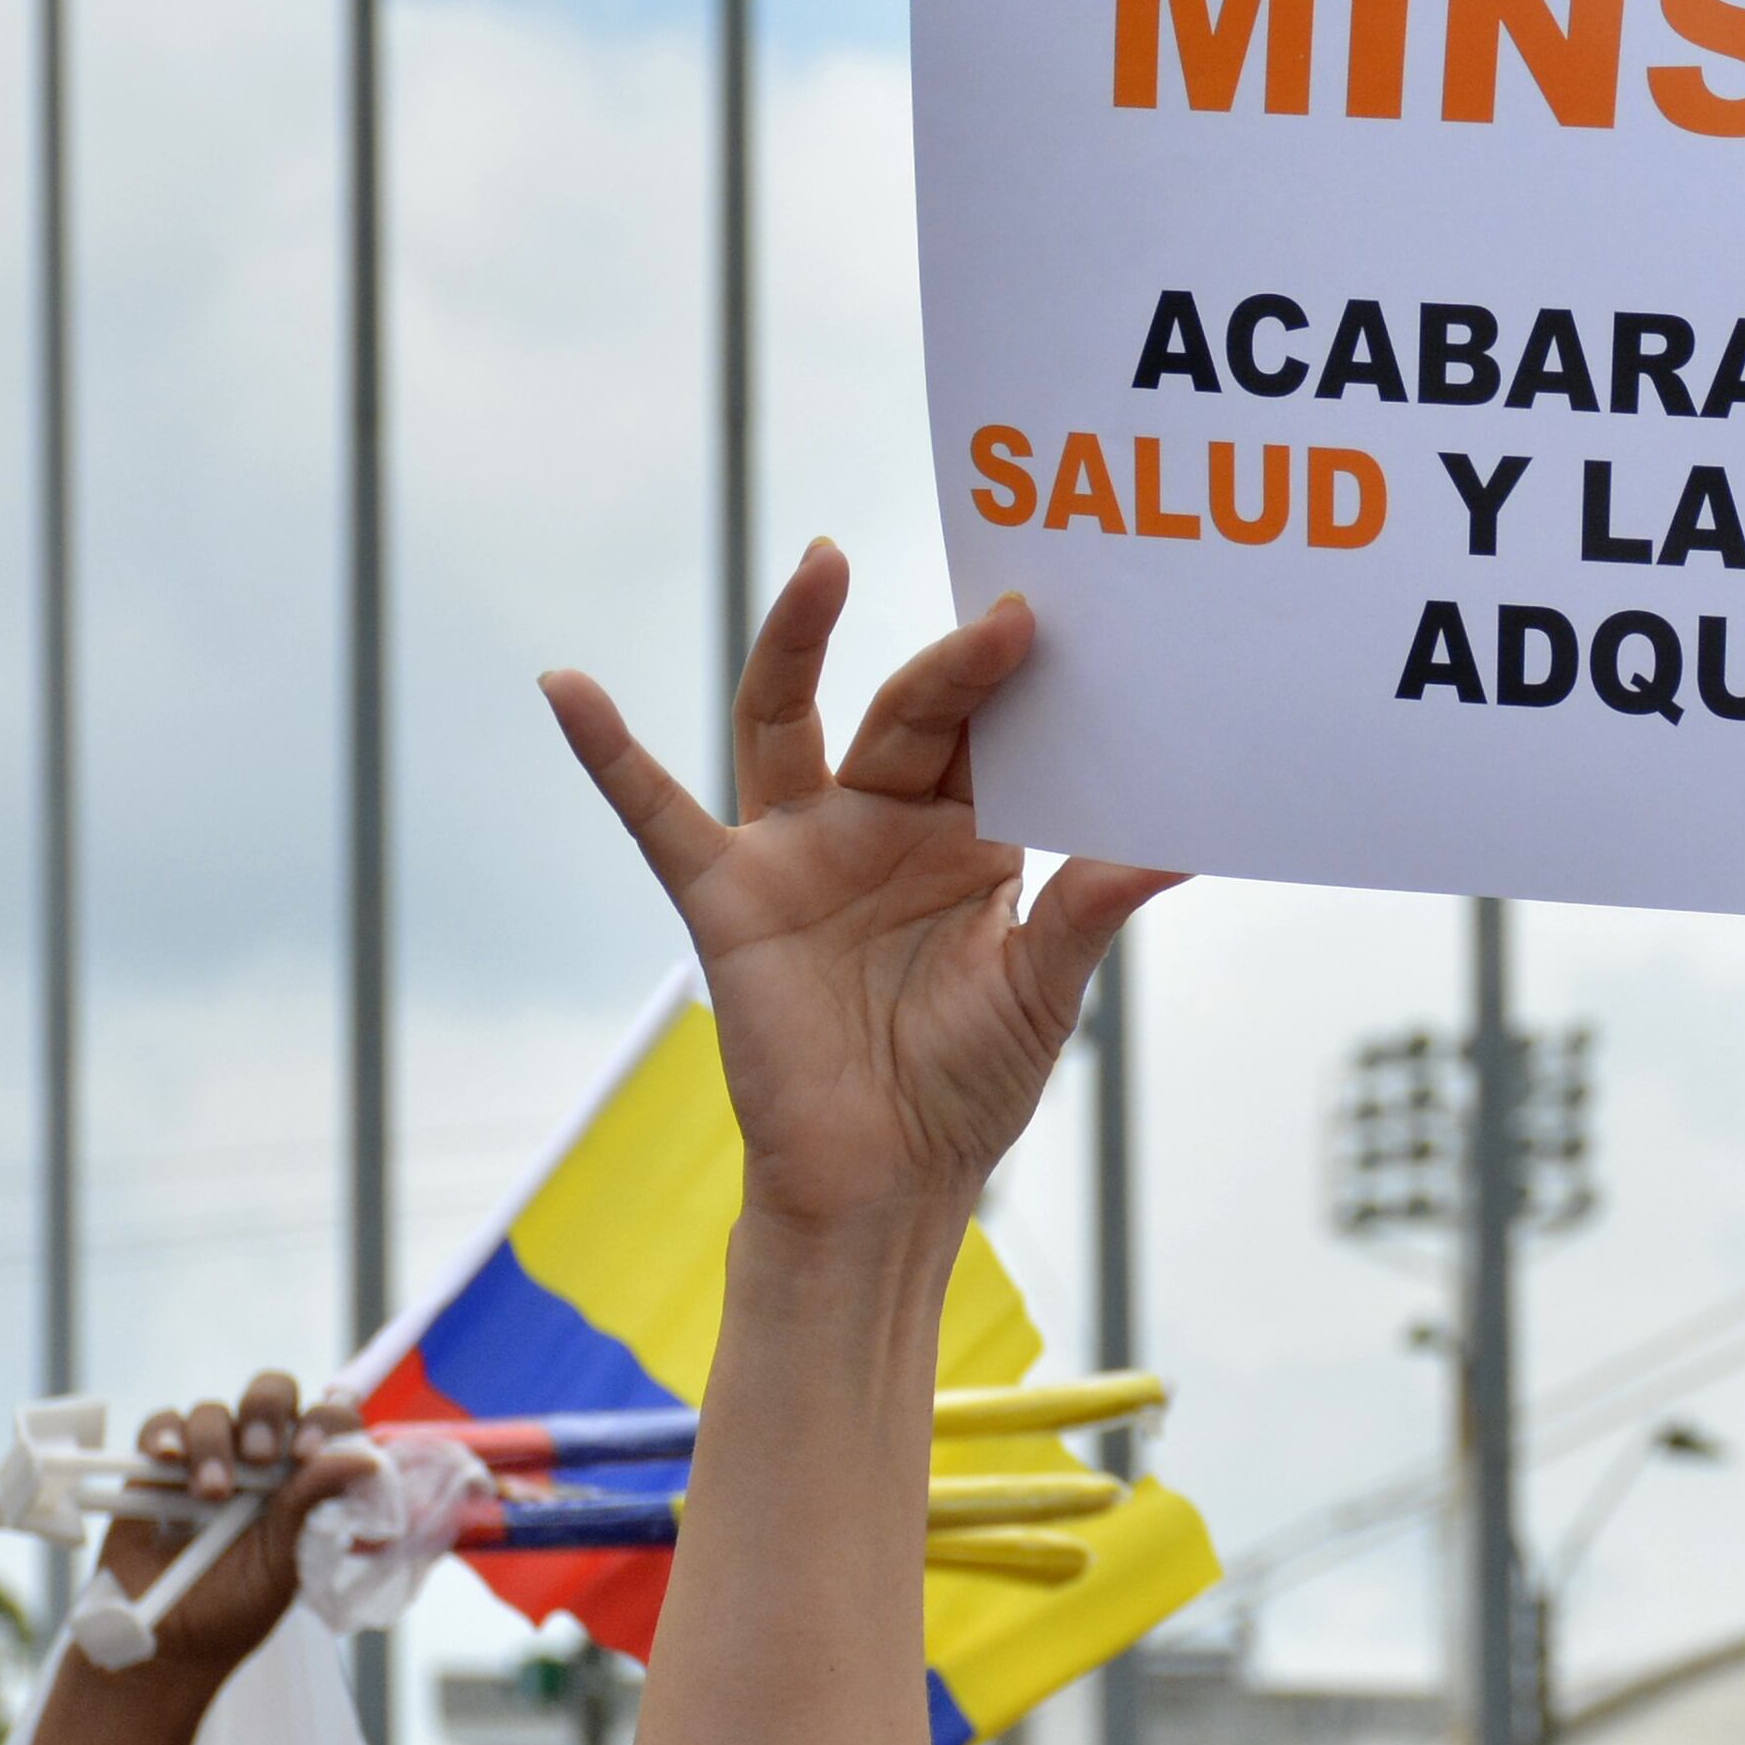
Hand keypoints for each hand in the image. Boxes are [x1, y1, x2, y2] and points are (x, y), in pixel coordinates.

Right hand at [93, 1374, 372, 1680]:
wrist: (168, 1641)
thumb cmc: (236, 1608)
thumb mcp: (282, 1564)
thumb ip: (311, 1508)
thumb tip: (363, 1458)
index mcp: (305, 1479)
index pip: (329, 1424)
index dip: (323, 1424)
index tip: (307, 1453)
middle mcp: (260, 1460)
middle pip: (271, 1396)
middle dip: (267, 1413)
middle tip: (261, 1455)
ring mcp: (208, 1458)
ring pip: (214, 1412)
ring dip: (213, 1442)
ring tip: (210, 1492)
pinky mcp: (156, 1468)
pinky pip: (161, 1427)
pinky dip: (165, 1434)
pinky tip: (167, 1458)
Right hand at [545, 545, 1178, 1232]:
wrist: (888, 1183)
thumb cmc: (969, 1086)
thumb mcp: (1044, 987)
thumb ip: (1089, 905)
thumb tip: (1178, 847)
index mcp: (969, 838)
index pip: (995, 735)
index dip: (1026, 687)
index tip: (1072, 627)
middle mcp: (881, 824)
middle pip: (911, 714)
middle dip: (957, 667)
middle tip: (1012, 616)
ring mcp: (800, 851)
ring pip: (787, 719)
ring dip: (797, 639)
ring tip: (824, 561)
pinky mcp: (728, 898)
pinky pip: (656, 813)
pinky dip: (608, 750)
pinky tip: (566, 685)